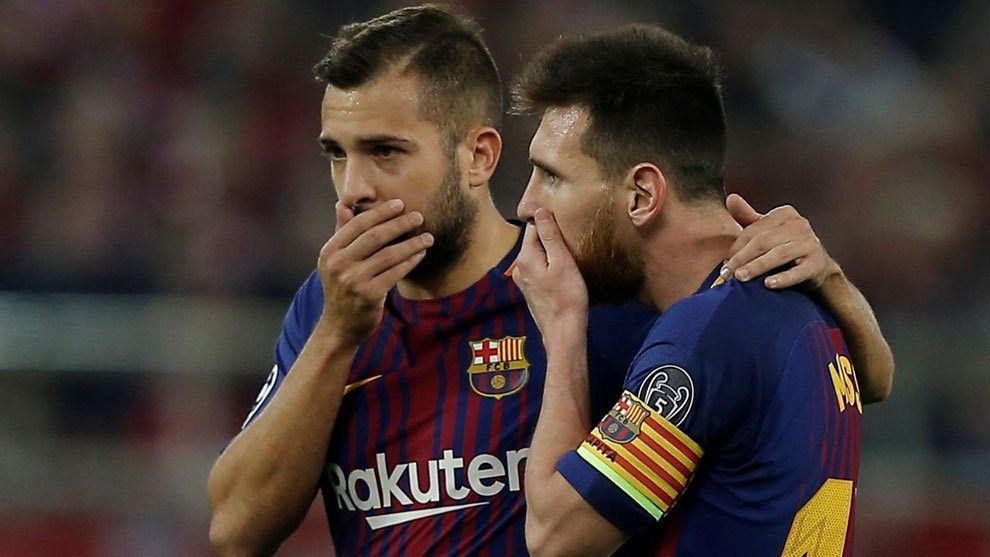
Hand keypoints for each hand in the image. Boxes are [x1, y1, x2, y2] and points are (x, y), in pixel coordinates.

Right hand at [316, 199, 433, 343]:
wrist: (339, 326)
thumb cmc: (342, 289)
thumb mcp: (335, 261)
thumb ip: (341, 233)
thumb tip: (342, 204)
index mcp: (330, 252)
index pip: (357, 224)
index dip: (380, 212)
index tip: (399, 204)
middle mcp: (339, 264)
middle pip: (375, 236)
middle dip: (400, 224)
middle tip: (419, 216)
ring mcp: (354, 280)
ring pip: (389, 255)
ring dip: (412, 244)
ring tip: (428, 237)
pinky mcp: (370, 295)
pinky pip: (396, 273)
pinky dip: (410, 262)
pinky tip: (420, 255)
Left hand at [511, 209, 588, 343]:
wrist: (564, 332)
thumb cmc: (567, 296)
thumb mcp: (563, 261)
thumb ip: (550, 236)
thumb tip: (539, 210)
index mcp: (525, 256)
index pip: (533, 226)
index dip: (548, 221)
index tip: (565, 222)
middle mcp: (519, 266)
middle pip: (534, 240)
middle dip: (549, 236)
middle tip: (570, 238)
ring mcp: (523, 280)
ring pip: (537, 255)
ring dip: (550, 252)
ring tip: (568, 254)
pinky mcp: (530, 290)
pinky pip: (539, 268)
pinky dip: (549, 265)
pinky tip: (562, 271)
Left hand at [722, 193, 839, 288]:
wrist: (816, 267)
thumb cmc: (785, 245)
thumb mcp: (767, 229)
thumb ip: (748, 216)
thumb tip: (731, 198)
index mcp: (785, 214)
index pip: (754, 230)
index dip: (736, 247)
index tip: (725, 263)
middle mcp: (799, 225)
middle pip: (763, 241)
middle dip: (742, 258)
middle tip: (727, 273)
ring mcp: (809, 244)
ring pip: (777, 255)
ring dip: (756, 267)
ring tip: (740, 278)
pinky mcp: (816, 264)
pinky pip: (797, 272)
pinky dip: (782, 278)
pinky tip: (767, 284)